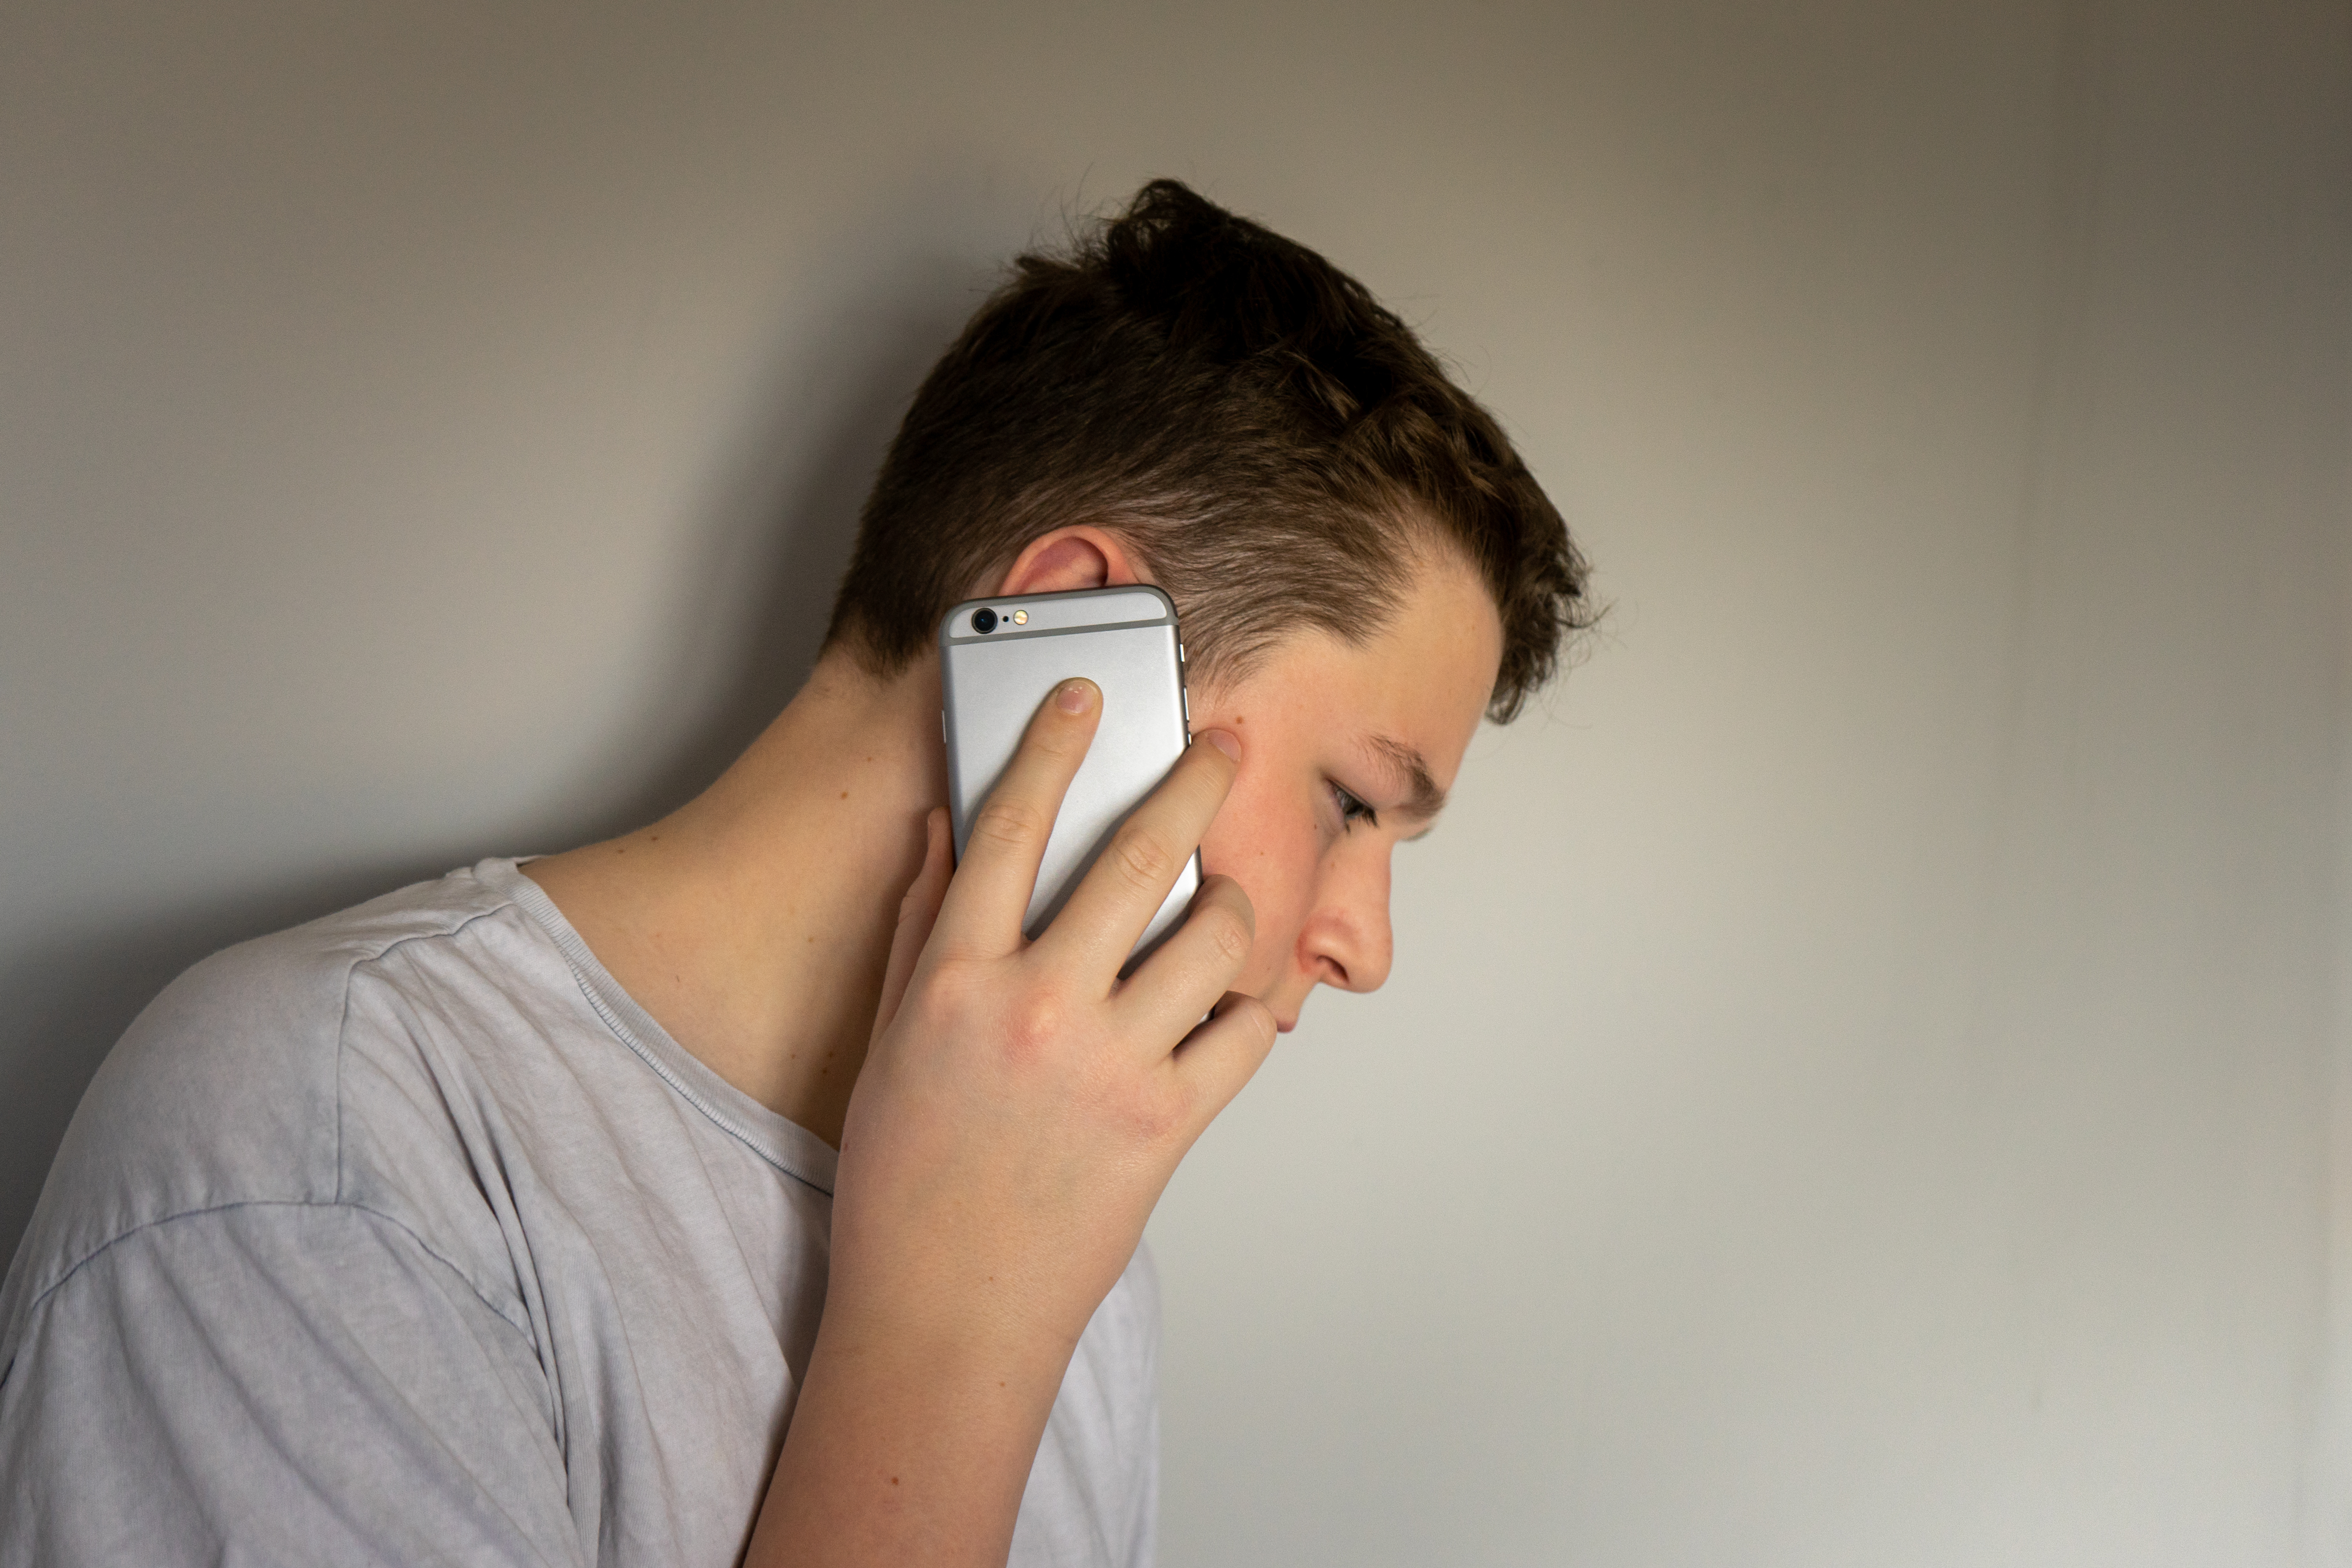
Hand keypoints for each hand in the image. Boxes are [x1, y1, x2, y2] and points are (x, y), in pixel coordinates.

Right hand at [751, 677, 1274, 1566]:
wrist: (941, 1311)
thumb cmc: (908, 1182)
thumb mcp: (889, 1043)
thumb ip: (921, 929)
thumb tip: (945, 831)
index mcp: (957, 983)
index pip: (1007, 828)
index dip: (1051, 745)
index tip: (1085, 695)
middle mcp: (1037, 1010)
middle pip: (1136, 856)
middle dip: (1192, 781)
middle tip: (1223, 745)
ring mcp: (1109, 1067)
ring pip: (1211, 939)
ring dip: (1231, 904)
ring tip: (1226, 898)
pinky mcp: (1167, 1126)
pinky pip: (1243, 1035)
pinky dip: (1248, 1008)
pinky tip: (1230, 1004)